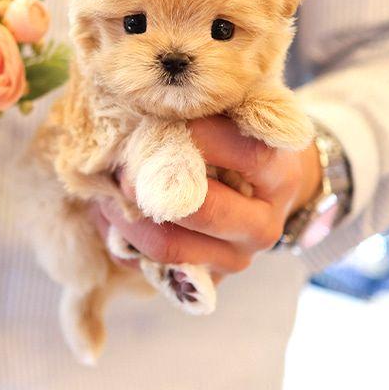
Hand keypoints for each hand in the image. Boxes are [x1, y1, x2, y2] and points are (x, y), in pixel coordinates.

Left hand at [93, 115, 321, 281]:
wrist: (260, 192)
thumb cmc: (238, 143)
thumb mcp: (235, 119)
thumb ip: (208, 112)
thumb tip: (150, 110)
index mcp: (280, 176)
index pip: (245, 154)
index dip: (196, 136)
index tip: (158, 124)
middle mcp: (263, 226)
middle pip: (202, 210)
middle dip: (151, 184)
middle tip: (122, 166)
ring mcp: (235, 259)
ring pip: (169, 246)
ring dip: (127, 217)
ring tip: (108, 188)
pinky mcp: (205, 278)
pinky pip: (150, 267)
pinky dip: (123, 240)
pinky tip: (113, 214)